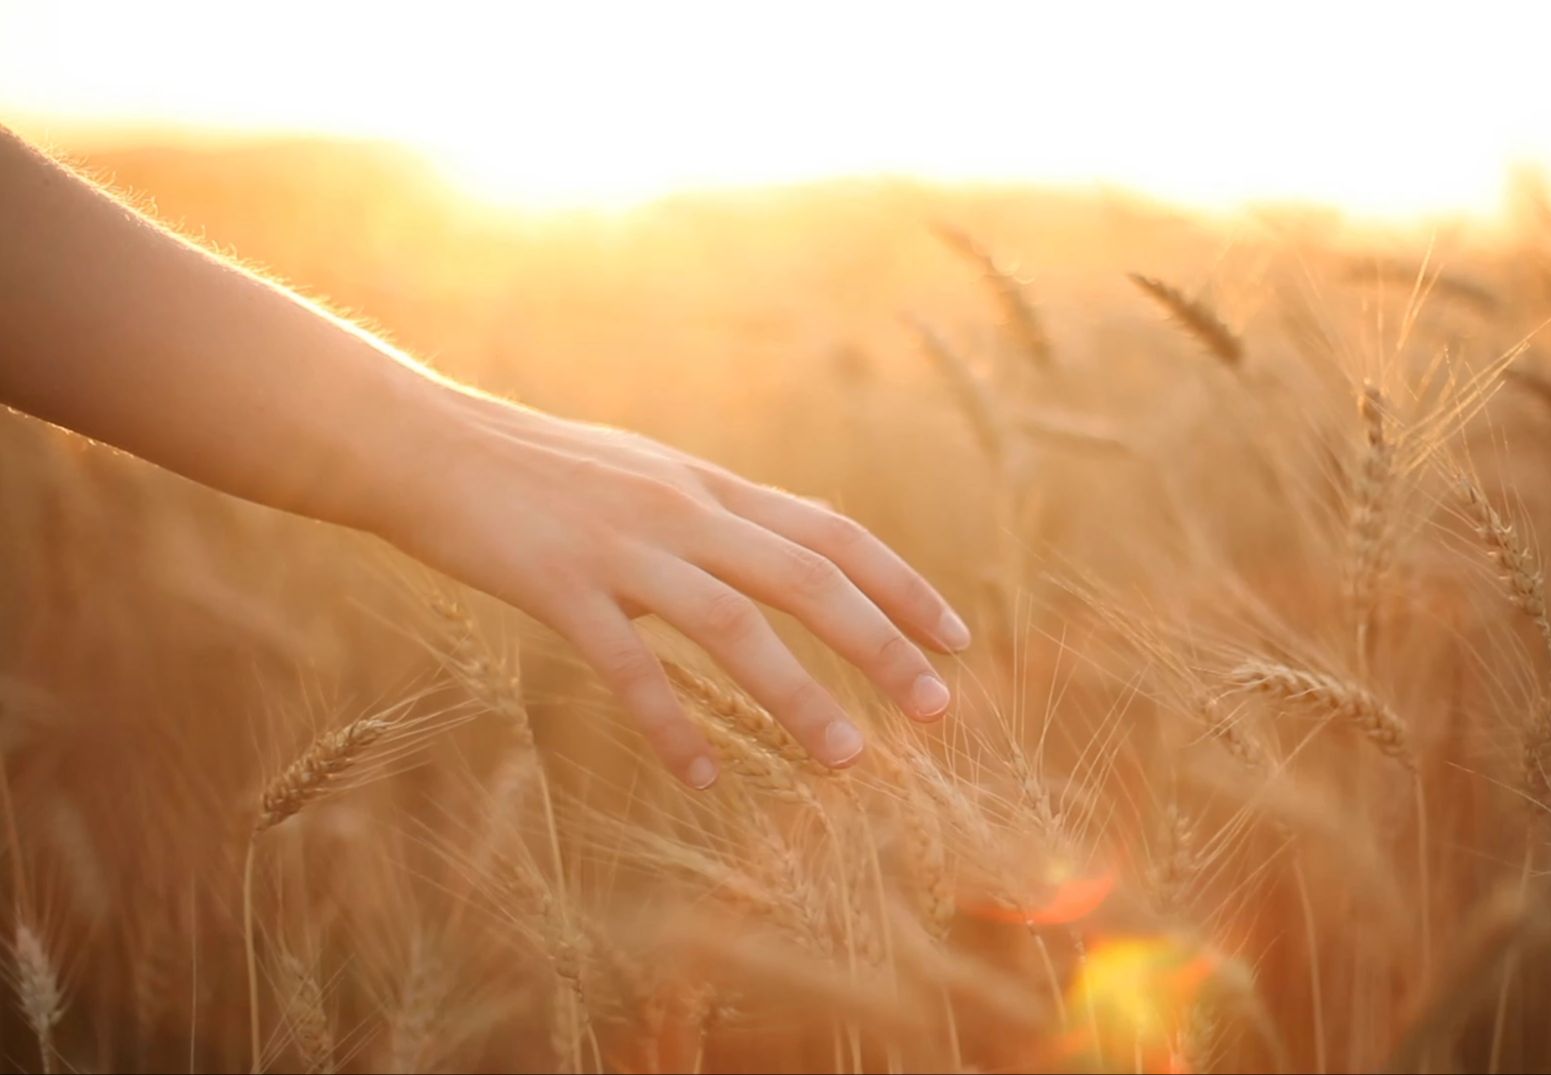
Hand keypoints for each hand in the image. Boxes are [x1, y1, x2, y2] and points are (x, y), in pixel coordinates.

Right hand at [381, 387, 970, 786]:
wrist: (427, 443)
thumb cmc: (538, 468)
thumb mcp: (645, 474)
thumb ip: (713, 513)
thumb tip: (783, 551)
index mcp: (708, 487)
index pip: (831, 532)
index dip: (901, 585)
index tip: (955, 639)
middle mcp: (682, 511)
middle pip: (807, 577)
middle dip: (881, 645)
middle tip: (936, 711)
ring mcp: (622, 546)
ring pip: (732, 625)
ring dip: (797, 696)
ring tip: (846, 762)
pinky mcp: (557, 584)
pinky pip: (628, 665)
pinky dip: (672, 724)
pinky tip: (704, 781)